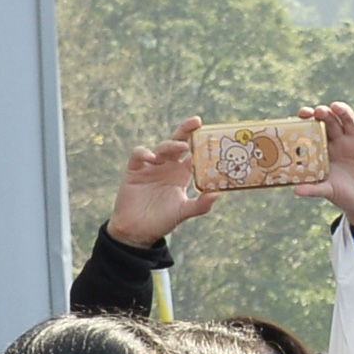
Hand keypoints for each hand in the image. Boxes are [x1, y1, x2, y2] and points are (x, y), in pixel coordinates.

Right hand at [107, 120, 212, 249]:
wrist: (137, 231)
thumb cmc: (162, 221)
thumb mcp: (183, 212)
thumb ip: (200, 204)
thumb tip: (218, 193)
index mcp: (182, 174)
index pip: (194, 155)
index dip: (202, 145)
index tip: (214, 137)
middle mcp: (168, 167)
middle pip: (178, 143)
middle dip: (186, 131)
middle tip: (197, 121)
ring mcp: (151, 166)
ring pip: (162, 147)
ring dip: (171, 144)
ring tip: (181, 146)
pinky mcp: (135, 169)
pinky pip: (139, 154)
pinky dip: (144, 152)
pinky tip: (152, 157)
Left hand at [296, 100, 353, 225]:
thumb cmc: (344, 196)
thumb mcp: (328, 191)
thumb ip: (313, 189)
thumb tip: (295, 190)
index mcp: (325, 148)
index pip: (314, 128)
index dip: (308, 118)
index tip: (302, 114)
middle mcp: (340, 140)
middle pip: (330, 120)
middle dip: (324, 113)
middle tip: (318, 112)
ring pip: (348, 119)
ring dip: (343, 111)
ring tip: (335, 107)